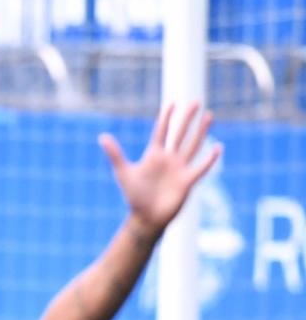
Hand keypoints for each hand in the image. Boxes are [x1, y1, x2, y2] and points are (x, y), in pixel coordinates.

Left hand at [101, 102, 219, 237]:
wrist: (145, 217)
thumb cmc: (134, 195)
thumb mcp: (124, 172)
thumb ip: (115, 154)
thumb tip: (102, 136)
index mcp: (153, 155)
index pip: (161, 131)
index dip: (166, 117)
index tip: (172, 103)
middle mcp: (168, 159)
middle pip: (180, 134)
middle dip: (187, 118)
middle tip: (196, 102)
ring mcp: (179, 168)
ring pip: (192, 145)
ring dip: (201, 131)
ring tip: (209, 116)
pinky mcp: (187, 181)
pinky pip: (201, 167)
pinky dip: (209, 159)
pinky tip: (218, 147)